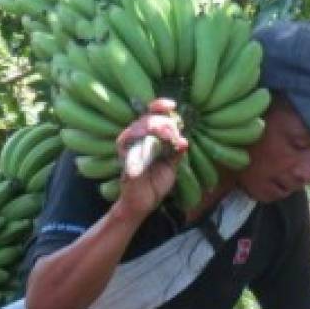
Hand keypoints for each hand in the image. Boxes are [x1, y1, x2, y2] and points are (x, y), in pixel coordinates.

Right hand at [114, 99, 186, 219]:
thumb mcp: (172, 165)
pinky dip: (142, 147)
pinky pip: (130, 148)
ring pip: (137, 128)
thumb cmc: (155, 182)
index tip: (172, 105)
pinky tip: (153, 149)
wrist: (144, 203)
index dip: (160, 106)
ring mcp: (128, 149)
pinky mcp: (124, 160)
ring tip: (168, 136)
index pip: (151, 114)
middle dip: (163, 122)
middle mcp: (135, 139)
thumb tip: (184, 141)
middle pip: (147, 119)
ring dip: (154, 128)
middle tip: (173, 133)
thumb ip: (176, 152)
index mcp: (147, 137)